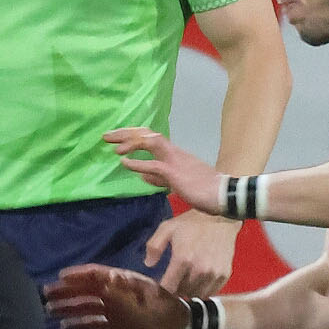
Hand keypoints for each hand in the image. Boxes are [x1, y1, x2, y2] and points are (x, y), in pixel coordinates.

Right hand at [43, 264, 190, 328]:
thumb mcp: (147, 299)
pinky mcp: (114, 325)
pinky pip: (93, 323)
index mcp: (124, 282)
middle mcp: (115, 293)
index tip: (60, 276)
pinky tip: (65, 327)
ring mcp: (113, 309)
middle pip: (86, 290)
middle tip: (45, 293)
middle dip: (66, 291)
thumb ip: (123, 291)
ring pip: (86, 306)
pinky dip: (79, 325)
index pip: (97, 275)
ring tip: (49, 310)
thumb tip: (103, 279)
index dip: (79, 274)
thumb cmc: (166, 310)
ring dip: (68, 307)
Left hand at [105, 128, 224, 216]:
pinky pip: (154, 165)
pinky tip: (124, 163)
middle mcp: (174, 152)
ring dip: (131, 143)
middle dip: (126, 133)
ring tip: (114, 147)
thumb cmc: (203, 190)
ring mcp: (175, 161)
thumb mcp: (177, 183)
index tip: (116, 138)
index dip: (132, 135)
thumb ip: (159, 178)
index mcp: (174, 154)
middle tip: (106, 136)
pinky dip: (137, 163)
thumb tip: (143, 177)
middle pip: (147, 134)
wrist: (223, 195)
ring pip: (151, 142)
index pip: (151, 137)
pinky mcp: (175, 173)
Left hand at [145, 207, 240, 295]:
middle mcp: (199, 269)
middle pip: (181, 292)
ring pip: (196, 294)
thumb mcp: (167, 228)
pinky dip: (203, 289)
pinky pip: (210, 292)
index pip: (168, 288)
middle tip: (174, 280)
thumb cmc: (192, 222)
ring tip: (186, 280)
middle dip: (175, 288)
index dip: (162, 290)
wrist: (222, 217)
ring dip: (189, 290)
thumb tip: (148, 264)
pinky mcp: (224, 274)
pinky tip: (199, 280)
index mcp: (183, 259)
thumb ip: (154, 246)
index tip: (160, 285)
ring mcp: (213, 273)